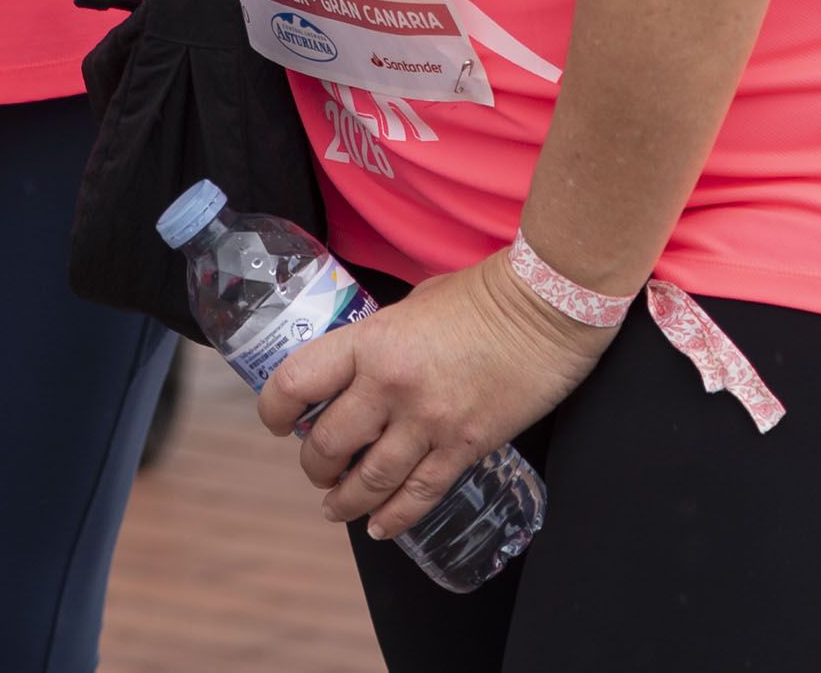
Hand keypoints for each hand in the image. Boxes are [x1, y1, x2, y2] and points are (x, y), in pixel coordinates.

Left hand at [259, 255, 610, 539]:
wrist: (546, 308)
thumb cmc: (482, 294)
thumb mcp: (412, 304)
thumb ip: (382, 339)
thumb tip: (361, 365)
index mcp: (371, 342)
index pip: (298, 383)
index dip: (274, 410)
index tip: (277, 421)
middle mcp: (391, 387)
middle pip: (329, 444)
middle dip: (314, 466)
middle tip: (317, 470)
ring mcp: (430, 422)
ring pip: (371, 480)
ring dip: (346, 500)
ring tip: (336, 507)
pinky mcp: (467, 446)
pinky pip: (421, 492)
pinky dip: (396, 516)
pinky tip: (381, 526)